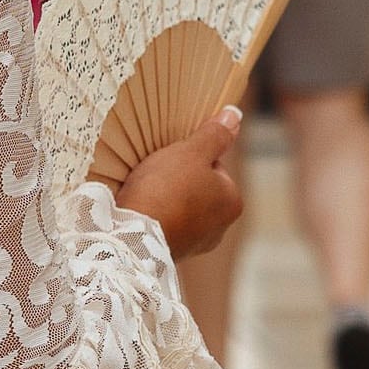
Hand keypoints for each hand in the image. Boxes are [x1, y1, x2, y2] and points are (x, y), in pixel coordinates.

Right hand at [117, 108, 244, 260]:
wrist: (133, 236)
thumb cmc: (166, 190)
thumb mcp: (191, 152)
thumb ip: (214, 135)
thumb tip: (235, 115)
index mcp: (232, 201)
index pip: (214, 167)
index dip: (190, 156)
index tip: (170, 157)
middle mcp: (220, 227)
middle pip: (198, 189)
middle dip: (178, 180)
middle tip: (154, 173)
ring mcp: (195, 244)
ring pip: (180, 209)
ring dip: (165, 200)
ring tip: (143, 192)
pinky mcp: (170, 253)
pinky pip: (164, 226)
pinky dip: (154, 217)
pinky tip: (139, 210)